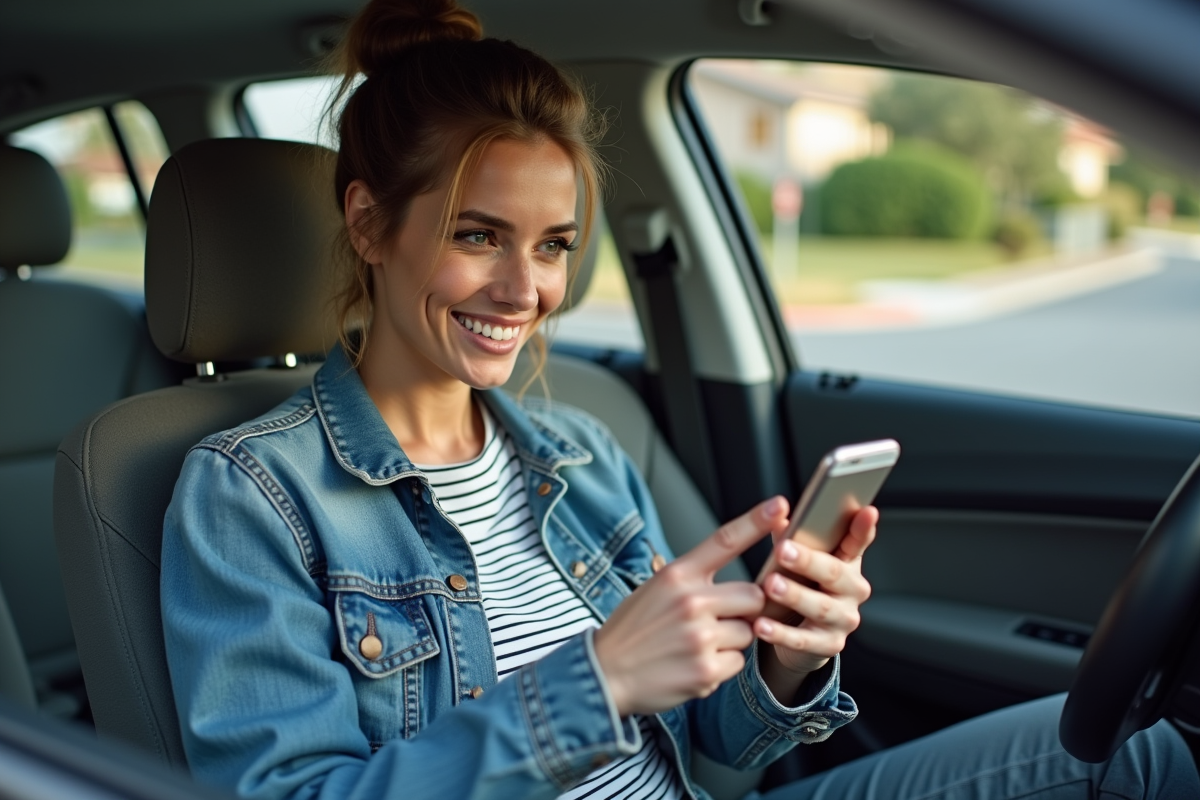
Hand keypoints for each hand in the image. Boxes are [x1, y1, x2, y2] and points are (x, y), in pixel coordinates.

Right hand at [593, 497, 788, 716]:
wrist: (606, 673)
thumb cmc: (633, 630)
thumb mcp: (656, 589)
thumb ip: (696, 581)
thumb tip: (743, 583)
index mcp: (677, 575)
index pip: (725, 540)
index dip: (756, 521)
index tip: (780, 507)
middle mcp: (691, 601)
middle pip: (753, 596)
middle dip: (744, 609)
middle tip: (716, 620)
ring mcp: (700, 637)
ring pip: (748, 632)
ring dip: (731, 640)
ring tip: (697, 645)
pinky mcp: (706, 670)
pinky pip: (738, 662)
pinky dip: (722, 665)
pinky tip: (694, 665)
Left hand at [754, 506, 876, 682]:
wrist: (805, 635)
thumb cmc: (804, 586)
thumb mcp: (800, 562)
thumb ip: (791, 539)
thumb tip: (777, 517)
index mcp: (848, 562)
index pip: (858, 541)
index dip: (863, 528)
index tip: (866, 511)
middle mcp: (853, 590)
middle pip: (834, 573)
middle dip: (808, 561)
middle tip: (783, 550)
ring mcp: (844, 619)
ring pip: (820, 606)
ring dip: (794, 595)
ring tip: (771, 585)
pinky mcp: (830, 645)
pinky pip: (804, 640)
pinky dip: (781, 633)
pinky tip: (761, 625)